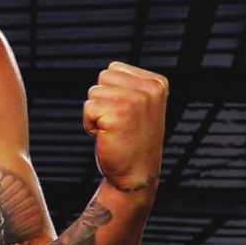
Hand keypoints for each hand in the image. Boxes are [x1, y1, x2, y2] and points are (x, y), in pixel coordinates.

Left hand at [83, 61, 168, 192]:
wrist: (136, 175)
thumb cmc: (132, 140)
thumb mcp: (140, 106)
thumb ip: (129, 85)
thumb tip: (107, 71)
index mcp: (157, 83)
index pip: (113, 69)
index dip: (111, 92)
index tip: (126, 113)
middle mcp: (149, 90)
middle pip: (102, 78)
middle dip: (102, 100)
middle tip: (118, 123)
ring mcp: (135, 101)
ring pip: (93, 93)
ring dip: (96, 113)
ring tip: (114, 130)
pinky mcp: (118, 115)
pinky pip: (88, 108)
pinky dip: (90, 124)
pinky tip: (108, 137)